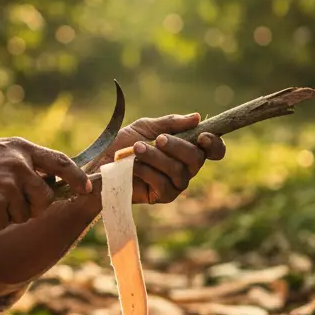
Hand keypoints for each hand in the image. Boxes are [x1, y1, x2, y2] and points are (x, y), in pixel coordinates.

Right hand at [0, 138, 91, 228]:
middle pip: (46, 197)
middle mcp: (20, 165)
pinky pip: (4, 222)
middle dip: (35, 208)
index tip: (87, 189)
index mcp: (22, 149)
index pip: (61, 163)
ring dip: (9, 214)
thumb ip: (23, 163)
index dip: (78, 178)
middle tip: (14, 205)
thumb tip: (48, 182)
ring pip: (25, 213)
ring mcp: (9, 184)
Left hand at [98, 113, 225, 204]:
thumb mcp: (145, 128)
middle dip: (178, 147)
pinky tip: (133, 167)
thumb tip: (197, 117)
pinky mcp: (162, 197)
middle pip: (198, 159)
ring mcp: (175, 183)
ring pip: (179, 172)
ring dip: (157, 158)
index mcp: (185, 148)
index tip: (203, 136)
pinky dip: (148, 172)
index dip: (215, 144)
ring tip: (137, 150)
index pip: (213, 150)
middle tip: (159, 139)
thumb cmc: (121, 144)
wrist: (99, 164)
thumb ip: (170, 123)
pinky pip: (165, 185)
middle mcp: (185, 167)